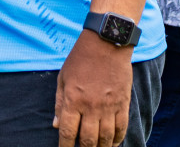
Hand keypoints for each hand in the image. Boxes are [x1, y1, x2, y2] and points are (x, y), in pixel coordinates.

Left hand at [54, 31, 133, 146]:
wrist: (105, 43)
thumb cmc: (80, 58)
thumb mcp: (63, 77)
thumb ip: (59, 103)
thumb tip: (56, 126)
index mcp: (73, 99)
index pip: (68, 132)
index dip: (65, 146)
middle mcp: (91, 107)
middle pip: (88, 140)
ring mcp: (109, 107)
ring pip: (106, 139)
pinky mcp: (123, 104)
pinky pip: (121, 129)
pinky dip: (117, 140)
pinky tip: (112, 144)